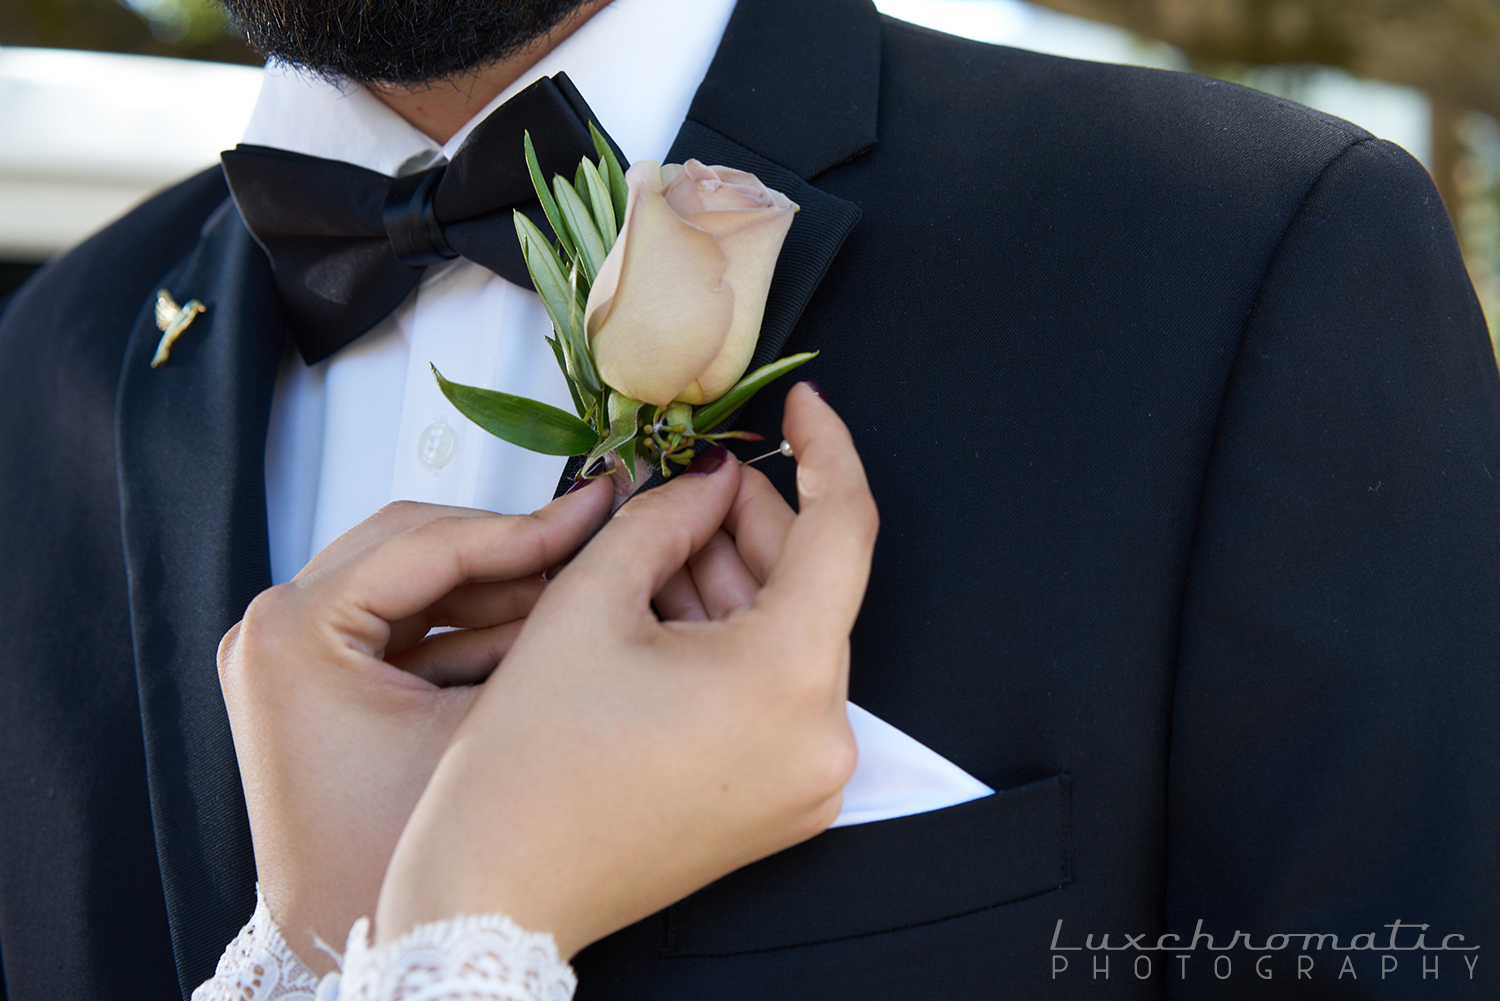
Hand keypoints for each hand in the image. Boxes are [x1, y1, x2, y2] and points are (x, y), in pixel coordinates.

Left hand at [217, 484, 612, 973]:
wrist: (360, 949)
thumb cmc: (395, 863)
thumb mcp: (483, 727)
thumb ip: (540, 625)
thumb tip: (591, 546)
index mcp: (291, 633)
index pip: (429, 543)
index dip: (528, 525)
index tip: (597, 506)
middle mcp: (268, 631)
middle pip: (412, 543)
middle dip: (511, 543)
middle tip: (593, 531)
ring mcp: (281, 652)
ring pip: (409, 576)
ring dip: (494, 578)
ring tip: (577, 578)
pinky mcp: (305, 677)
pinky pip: (396, 619)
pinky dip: (464, 618)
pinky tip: (536, 622)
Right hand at [376, 383, 877, 957]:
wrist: (499, 893)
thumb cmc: (527, 772)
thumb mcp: (588, 604)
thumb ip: (665, 518)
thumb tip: (708, 483)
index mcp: (789, 679)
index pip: (846, 529)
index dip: (826, 451)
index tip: (802, 408)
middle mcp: (821, 738)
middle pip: (813, 585)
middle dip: (753, 521)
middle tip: (693, 480)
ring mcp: (807, 778)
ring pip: (792, 636)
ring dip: (735, 579)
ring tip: (660, 545)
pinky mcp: (782, 799)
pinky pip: (777, 690)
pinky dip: (734, 639)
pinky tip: (670, 606)